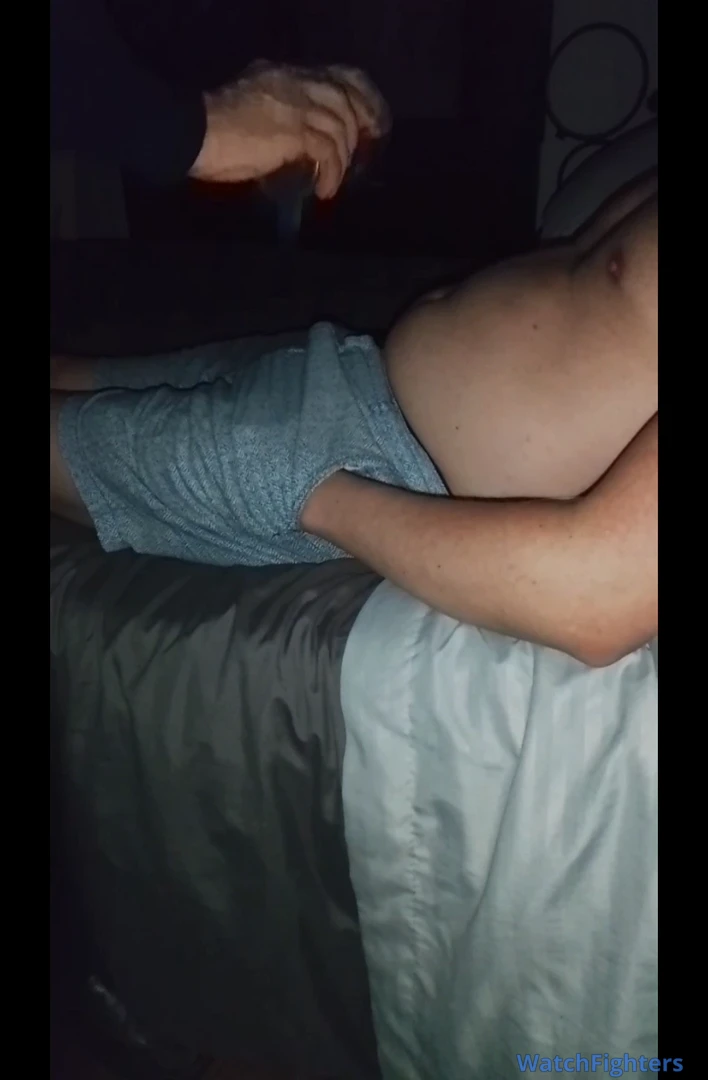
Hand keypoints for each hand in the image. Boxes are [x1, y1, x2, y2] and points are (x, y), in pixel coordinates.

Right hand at [189, 61, 390, 198]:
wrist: (194, 133)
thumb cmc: (213, 131)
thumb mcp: (251, 110)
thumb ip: (277, 115)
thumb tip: (297, 141)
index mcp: (283, 74)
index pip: (334, 75)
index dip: (358, 94)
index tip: (367, 117)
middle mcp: (295, 82)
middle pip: (345, 95)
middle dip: (364, 120)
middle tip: (369, 146)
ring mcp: (296, 104)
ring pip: (340, 125)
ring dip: (342, 158)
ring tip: (333, 180)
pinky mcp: (295, 130)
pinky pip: (328, 151)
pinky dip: (332, 173)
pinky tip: (325, 189)